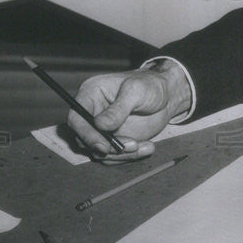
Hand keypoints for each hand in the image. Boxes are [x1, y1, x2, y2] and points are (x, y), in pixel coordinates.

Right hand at [67, 63, 190, 162]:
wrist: (167, 96)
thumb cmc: (150, 85)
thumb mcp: (136, 91)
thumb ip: (119, 108)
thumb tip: (100, 125)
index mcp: (91, 95)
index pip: (76, 118)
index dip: (86, 135)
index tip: (103, 147)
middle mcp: (92, 114)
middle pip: (84, 140)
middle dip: (107, 148)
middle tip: (132, 146)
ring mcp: (102, 130)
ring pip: (100, 152)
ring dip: (121, 154)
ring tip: (144, 146)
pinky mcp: (114, 141)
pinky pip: (114, 157)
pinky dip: (130, 156)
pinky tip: (148, 148)